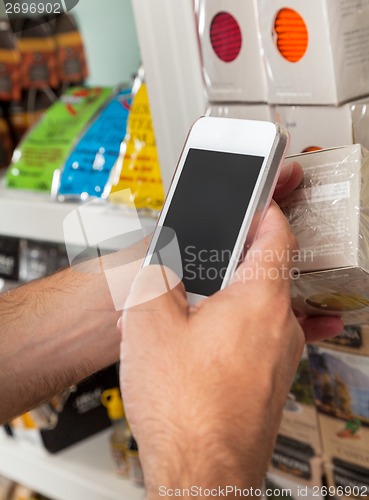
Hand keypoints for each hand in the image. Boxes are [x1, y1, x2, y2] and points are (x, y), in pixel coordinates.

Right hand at [119, 162, 342, 495]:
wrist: (202, 474)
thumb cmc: (186, 410)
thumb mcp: (150, 322)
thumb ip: (158, 275)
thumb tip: (164, 260)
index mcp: (260, 301)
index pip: (277, 236)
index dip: (264, 210)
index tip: (256, 200)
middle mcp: (279, 327)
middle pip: (266, 273)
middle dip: (232, 260)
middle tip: (203, 260)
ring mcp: (280, 358)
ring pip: (257, 309)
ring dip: (227, 299)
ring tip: (189, 309)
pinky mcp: (270, 381)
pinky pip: (254, 340)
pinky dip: (230, 330)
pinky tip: (197, 348)